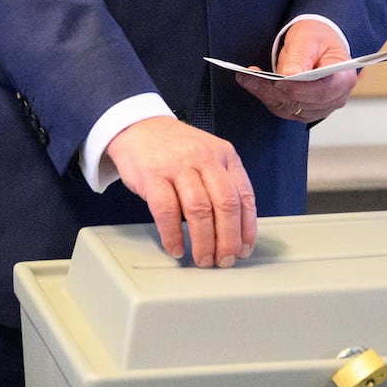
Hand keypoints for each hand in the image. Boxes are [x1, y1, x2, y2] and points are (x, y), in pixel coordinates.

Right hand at [105, 117, 256, 267]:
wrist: (139, 126)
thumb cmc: (176, 149)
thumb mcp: (208, 156)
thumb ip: (223, 184)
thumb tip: (236, 230)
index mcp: (224, 155)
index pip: (245, 196)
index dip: (246, 228)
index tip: (244, 249)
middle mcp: (205, 158)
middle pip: (225, 205)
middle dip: (228, 240)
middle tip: (224, 260)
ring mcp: (178, 166)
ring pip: (199, 210)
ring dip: (204, 242)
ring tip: (203, 259)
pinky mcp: (152, 175)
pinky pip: (166, 211)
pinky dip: (173, 235)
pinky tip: (176, 247)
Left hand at [235, 17, 359, 124]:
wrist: (317, 42)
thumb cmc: (317, 38)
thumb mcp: (309, 39)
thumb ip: (301, 58)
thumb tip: (289, 76)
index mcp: (343, 79)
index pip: (322, 91)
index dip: (300, 90)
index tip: (279, 82)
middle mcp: (334, 99)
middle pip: (302, 103)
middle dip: (274, 90)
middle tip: (251, 76)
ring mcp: (319, 108)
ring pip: (289, 108)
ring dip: (265, 94)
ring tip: (246, 77)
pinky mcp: (303, 111)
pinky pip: (282, 108)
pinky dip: (265, 96)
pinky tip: (251, 83)